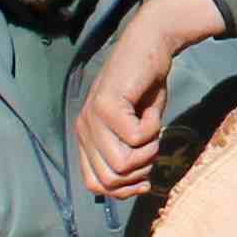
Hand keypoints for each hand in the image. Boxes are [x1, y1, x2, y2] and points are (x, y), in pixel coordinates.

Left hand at [73, 0, 224, 201]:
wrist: (149, 46)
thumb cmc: (145, 88)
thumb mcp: (135, 130)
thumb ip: (129, 157)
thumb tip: (138, 188)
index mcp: (86, 139)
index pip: (95, 185)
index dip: (123, 190)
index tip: (144, 180)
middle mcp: (83, 130)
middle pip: (110, 180)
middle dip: (140, 171)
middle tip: (152, 146)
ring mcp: (92, 118)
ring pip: (122, 163)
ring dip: (149, 151)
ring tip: (153, 127)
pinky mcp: (107, 105)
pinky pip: (136, 138)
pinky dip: (154, 129)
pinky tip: (151, 111)